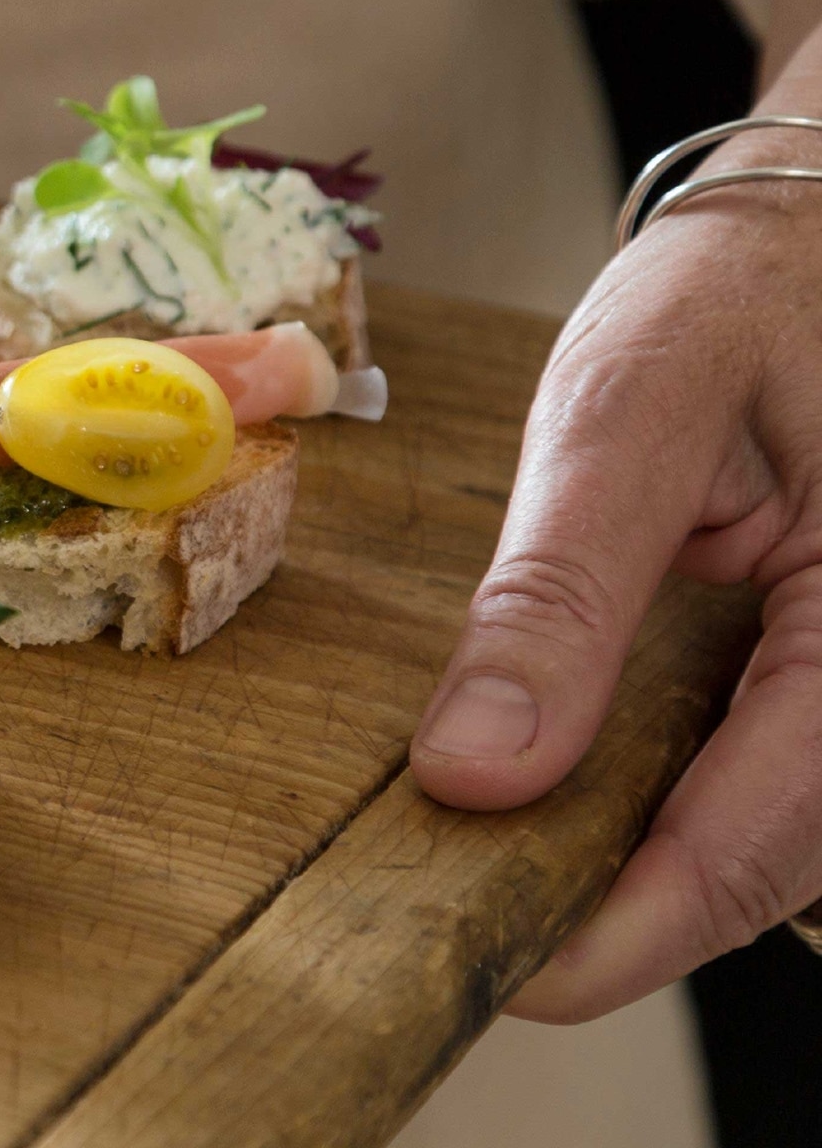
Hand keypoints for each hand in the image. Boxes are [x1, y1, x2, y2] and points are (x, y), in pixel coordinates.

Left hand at [412, 0, 821, 1019]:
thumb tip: (472, 772)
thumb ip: (560, 592)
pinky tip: (570, 777)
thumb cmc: (749, 281)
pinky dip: (676, 790)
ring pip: (783, 827)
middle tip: (473, 934)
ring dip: (649, 854)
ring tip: (501, 860)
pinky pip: (778, 764)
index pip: (762, 834)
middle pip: (778, 856)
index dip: (632, 924)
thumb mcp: (630, 404)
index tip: (508, 975)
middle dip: (630, 908)